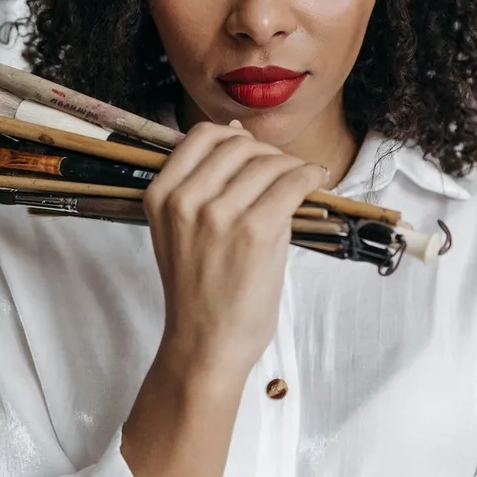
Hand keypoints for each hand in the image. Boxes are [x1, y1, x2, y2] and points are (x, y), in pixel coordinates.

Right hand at [143, 119, 328, 378]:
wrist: (204, 345)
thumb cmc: (198, 292)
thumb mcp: (181, 231)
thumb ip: (204, 183)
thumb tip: (236, 131)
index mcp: (160, 195)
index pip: (200, 136)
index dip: (234, 137)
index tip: (253, 154)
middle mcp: (185, 199)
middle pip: (238, 144)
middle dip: (266, 152)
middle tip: (282, 171)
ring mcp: (219, 214)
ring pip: (267, 162)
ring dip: (290, 165)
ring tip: (300, 179)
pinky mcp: (255, 230)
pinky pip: (291, 182)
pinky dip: (310, 175)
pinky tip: (316, 180)